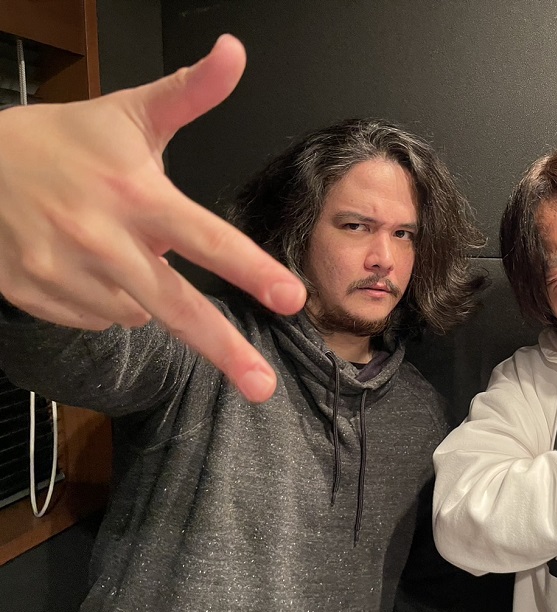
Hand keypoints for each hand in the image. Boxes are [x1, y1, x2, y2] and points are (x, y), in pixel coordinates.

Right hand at [0, 35, 305, 402]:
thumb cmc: (65, 141)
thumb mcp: (130, 113)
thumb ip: (191, 91)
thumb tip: (236, 51)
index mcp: (137, 194)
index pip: (207, 238)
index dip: (252, 270)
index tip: (290, 298)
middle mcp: (104, 240)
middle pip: (177, 307)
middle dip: (224, 349)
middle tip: (262, 386)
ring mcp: (66, 273)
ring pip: (138, 313)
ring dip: (145, 292)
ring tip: (116, 246)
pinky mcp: (37, 295)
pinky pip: (101, 319)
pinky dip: (110, 300)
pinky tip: (88, 263)